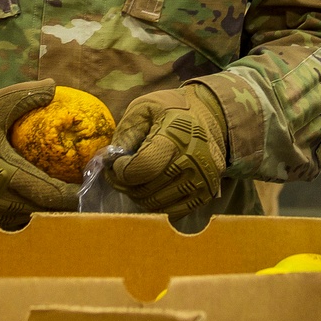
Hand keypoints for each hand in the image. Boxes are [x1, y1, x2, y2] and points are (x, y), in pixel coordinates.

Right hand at [0, 81, 79, 214]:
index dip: (71, 193)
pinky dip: (28, 207)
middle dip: (65, 203)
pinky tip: (38, 195)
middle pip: (41, 209)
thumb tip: (54, 87)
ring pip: (27, 214)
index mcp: (2, 170)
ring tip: (66, 194)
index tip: (89, 184)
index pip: (46, 191)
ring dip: (46, 207)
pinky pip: (11, 213)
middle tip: (84, 190)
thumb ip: (23, 95)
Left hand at [104, 84, 227, 218]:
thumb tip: (109, 160)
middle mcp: (193, 161)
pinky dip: (156, 203)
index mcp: (177, 136)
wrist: (212, 116)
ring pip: (156, 204)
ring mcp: (203, 180)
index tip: (115, 163)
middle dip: (125, 184)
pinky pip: (173, 211)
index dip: (121, 170)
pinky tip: (151, 187)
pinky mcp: (207, 194)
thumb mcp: (143, 108)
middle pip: (147, 190)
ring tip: (134, 179)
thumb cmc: (172, 109)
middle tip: (119, 173)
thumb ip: (125, 133)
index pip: (143, 168)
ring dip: (138, 194)